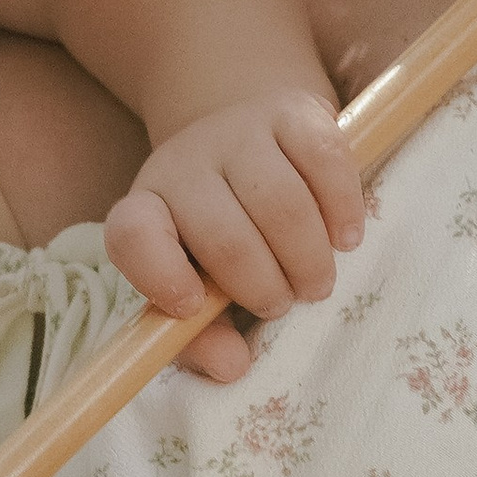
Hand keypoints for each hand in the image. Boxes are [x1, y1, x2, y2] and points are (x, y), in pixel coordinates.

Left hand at [103, 92, 363, 369]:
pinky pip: (324, 160)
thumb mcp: (198, 282)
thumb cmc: (218, 232)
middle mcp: (184, 164)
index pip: (132, 235)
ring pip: (279, 201)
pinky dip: (341, 208)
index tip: (192, 306)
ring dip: (307, 256)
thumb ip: (203, 334)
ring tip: (315, 281)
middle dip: (263, 285)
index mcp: (147, 209)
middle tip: (284, 303)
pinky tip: (345, 237)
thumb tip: (232, 366)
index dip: (159, 275)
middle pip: (224, 233)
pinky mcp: (291, 111)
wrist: (245, 135)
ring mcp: (237, 132)